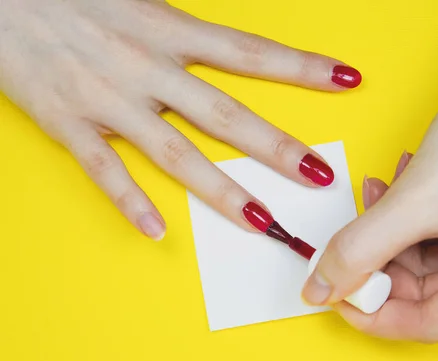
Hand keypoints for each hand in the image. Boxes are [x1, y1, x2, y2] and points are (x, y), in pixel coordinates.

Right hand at [0, 0, 360, 239]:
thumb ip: (180, 26)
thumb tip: (224, 45)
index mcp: (165, 28)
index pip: (249, 51)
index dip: (300, 66)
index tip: (345, 79)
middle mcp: (145, 66)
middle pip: (225, 113)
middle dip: (277, 147)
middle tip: (319, 176)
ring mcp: (107, 98)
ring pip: (175, 152)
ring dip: (222, 190)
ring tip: (262, 221)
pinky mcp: (66, 122)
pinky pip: (104, 171)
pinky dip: (130, 202)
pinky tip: (157, 231)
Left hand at [301, 0, 437, 341]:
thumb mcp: (414, 201)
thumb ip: (358, 250)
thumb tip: (320, 288)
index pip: (426, 324)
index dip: (370, 312)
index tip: (330, 294)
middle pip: (424, 293)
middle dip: (378, 260)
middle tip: (346, 237)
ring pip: (426, 263)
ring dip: (391, 232)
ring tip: (377, 193)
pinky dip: (411, 219)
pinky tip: (399, 185)